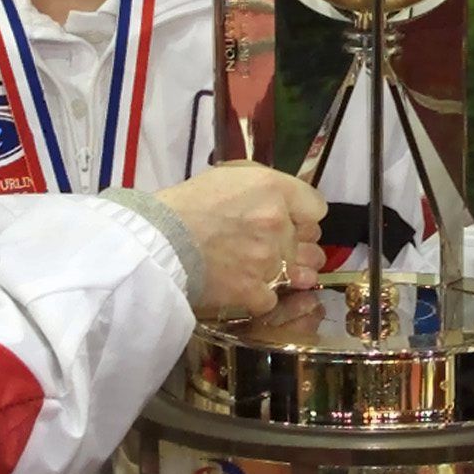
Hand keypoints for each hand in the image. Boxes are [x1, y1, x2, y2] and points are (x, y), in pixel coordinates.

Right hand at [155, 162, 326, 317]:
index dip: (303, 215)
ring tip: (266, 270)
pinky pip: (275, 298)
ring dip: (289, 273)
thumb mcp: (228, 176)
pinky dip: (260, 295)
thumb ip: (265, 186)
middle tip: (274, 247)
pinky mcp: (257, 292)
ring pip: (301, 274)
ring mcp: (270, 261)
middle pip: (312, 242)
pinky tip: (243, 287)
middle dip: (298, 245)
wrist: (157, 243)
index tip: (291, 221)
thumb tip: (285, 200)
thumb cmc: (186, 204)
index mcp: (274, 189)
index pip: (316, 207)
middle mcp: (279, 224)